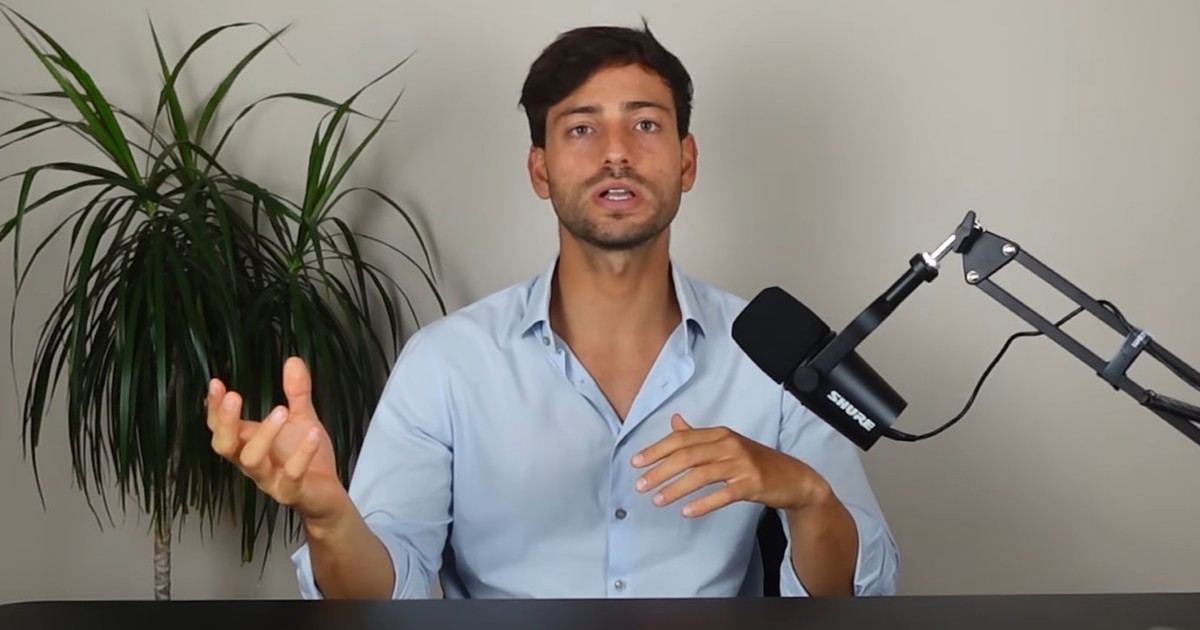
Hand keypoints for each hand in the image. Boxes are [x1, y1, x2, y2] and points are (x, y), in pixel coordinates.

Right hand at [207, 357, 345, 523]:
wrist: (327, 496)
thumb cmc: (307, 457)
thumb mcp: (302, 419)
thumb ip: (296, 393)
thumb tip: (293, 359)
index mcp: (248, 443)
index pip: (220, 427)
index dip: (214, 408)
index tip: (216, 382)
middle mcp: (252, 462)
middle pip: (224, 446)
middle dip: (224, 422)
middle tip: (234, 395)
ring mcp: (269, 479)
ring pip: (251, 461)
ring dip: (263, 435)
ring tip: (281, 411)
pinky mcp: (290, 492)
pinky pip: (290, 476)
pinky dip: (301, 455)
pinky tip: (314, 433)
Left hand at [631, 414, 829, 517]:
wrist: (793, 478)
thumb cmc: (756, 461)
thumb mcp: (727, 444)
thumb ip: (699, 435)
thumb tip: (674, 421)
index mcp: (720, 434)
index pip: (681, 439)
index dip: (656, 450)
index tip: (636, 462)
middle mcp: (729, 445)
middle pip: (687, 456)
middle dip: (660, 470)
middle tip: (640, 485)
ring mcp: (742, 464)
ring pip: (701, 475)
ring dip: (676, 488)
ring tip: (658, 500)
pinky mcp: (752, 484)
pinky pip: (723, 494)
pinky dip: (704, 503)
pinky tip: (687, 512)